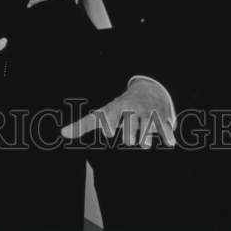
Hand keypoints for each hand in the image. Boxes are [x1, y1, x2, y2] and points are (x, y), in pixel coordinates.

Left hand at [60, 78, 175, 147]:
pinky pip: (166, 130)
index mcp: (116, 108)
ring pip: (146, 134)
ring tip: (143, 140)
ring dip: (145, 141)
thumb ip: (83, 125)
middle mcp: (132, 109)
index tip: (108, 131)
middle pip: (130, 132)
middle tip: (130, 137)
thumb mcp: (103, 113)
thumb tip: (63, 133)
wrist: (147, 89)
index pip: (111, 118)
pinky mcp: (163, 116)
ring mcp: (148, 112)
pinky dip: (167, 137)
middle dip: (130, 138)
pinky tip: (167, 141)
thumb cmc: (120, 108)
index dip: (109, 125)